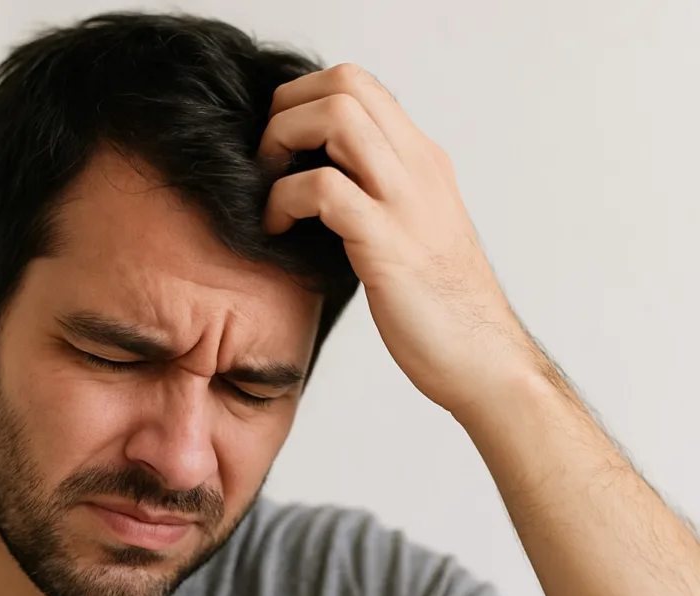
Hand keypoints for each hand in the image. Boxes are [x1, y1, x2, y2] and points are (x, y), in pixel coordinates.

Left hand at [260, 63, 539, 414]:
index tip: (281, 146)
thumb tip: (320, 176)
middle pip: (345, 82)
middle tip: (267, 162)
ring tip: (268, 190)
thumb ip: (376, 193)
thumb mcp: (411, 228)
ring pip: (336, 117)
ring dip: (282, 143)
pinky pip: (323, 190)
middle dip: (287, 110)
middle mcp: (417, 166)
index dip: (305, 98)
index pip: (359, 83)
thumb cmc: (439, 304)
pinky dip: (283, 201)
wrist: (483, 358)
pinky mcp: (387, 243)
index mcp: (421, 159)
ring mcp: (405, 201)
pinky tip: (277, 230)